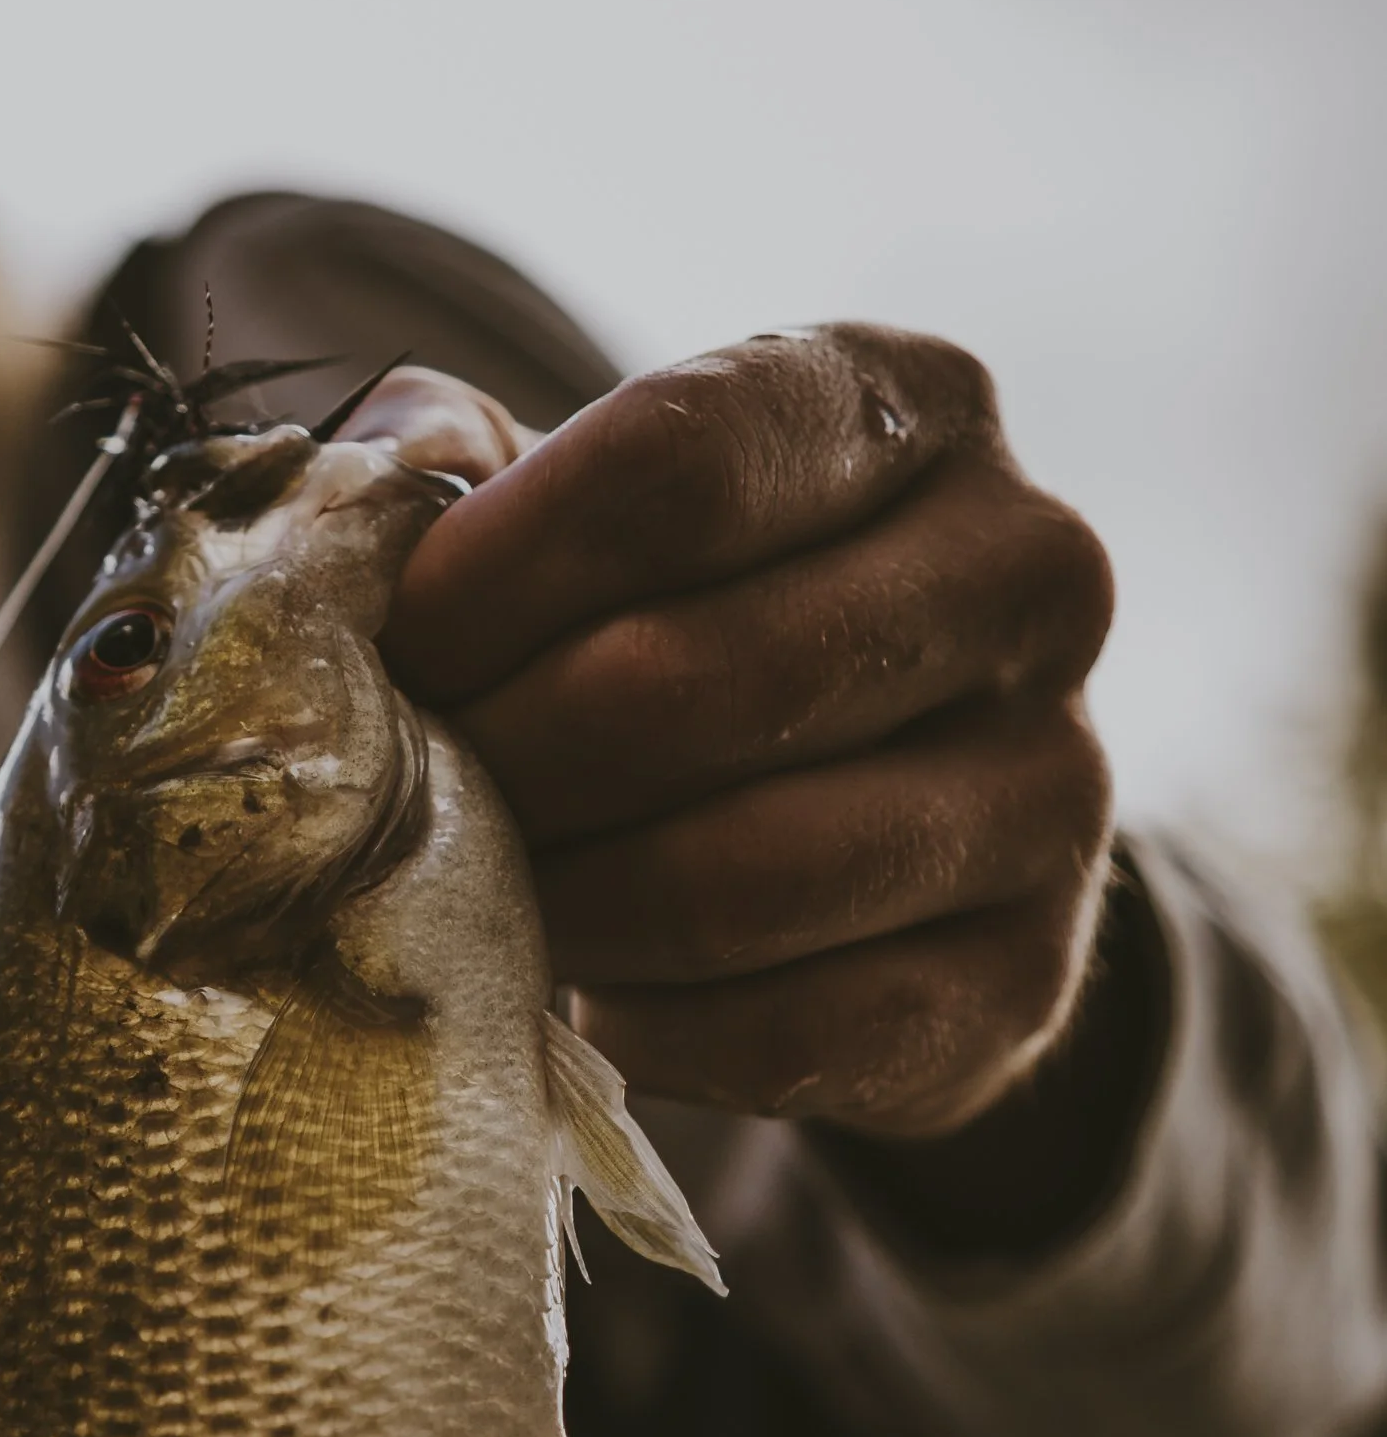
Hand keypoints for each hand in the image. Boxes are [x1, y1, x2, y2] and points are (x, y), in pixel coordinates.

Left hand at [353, 334, 1125, 1206]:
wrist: (875, 835)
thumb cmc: (687, 627)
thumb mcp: (584, 509)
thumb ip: (461, 469)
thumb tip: (377, 494)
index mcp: (914, 406)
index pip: (683, 463)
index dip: (500, 571)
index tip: (398, 650)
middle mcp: (1031, 573)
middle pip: (704, 679)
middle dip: (515, 760)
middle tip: (420, 803)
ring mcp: (1058, 785)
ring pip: (745, 875)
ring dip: (570, 904)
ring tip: (491, 895)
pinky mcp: (1030, 980)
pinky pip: (788, 1030)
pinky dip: (650, 1026)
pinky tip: (596, 992)